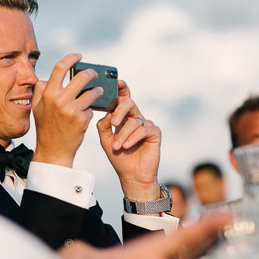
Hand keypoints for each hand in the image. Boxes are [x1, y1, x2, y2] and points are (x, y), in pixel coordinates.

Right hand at [31, 54, 100, 167]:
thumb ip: (41, 90)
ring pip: (92, 93)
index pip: (60, 68)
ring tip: (98, 92)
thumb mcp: (37, 108)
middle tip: (94, 75)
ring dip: (98, 91)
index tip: (79, 56)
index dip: (71, 58)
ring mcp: (71, 110)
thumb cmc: (46, 128)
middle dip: (92, 74)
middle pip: (82, 77)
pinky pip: (91, 109)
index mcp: (48, 94)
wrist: (53, 151)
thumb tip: (48, 77)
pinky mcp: (82, 120)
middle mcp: (59, 100)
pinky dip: (91, 110)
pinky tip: (88, 114)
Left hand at [97, 80, 161, 201]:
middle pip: (129, 103)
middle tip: (113, 123)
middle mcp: (136, 118)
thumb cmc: (119, 158)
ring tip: (117, 146)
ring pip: (134, 120)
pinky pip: (143, 129)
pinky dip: (132, 138)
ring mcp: (147, 125)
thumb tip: (105, 114)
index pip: (123, 99)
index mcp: (124, 117)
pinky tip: (126, 146)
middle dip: (120, 111)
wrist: (131, 176)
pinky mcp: (155, 133)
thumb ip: (103, 126)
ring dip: (123, 134)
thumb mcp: (105, 141)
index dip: (121, 88)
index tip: (116, 81)